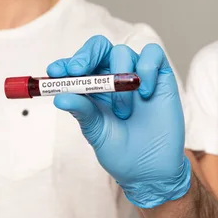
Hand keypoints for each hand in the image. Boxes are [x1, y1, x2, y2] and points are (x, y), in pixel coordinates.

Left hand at [46, 35, 190, 207]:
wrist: (152, 170)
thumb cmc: (122, 152)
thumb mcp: (97, 133)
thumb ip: (82, 112)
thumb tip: (60, 96)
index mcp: (93, 89)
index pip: (78, 64)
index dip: (66, 63)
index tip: (56, 73)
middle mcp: (114, 77)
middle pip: (99, 47)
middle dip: (86, 55)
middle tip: (78, 71)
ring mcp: (137, 76)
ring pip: (123, 52)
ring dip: (118, 80)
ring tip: (123, 112)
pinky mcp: (161, 77)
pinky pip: (153, 54)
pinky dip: (146, 68)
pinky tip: (145, 94)